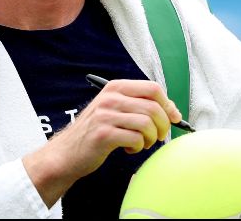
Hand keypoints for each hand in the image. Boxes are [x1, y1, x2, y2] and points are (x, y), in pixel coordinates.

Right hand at [23, 80, 180, 207]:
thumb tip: (171, 109)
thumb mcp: (114, 110)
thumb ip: (139, 105)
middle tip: (158, 136)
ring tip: (142, 143)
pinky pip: (136, 139)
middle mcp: (110, 98)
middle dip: (163, 124)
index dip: (168, 104)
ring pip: (147, 123)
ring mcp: (106, 115)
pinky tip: (128, 148)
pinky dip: (138, 147)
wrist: (67, 153)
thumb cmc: (95, 132)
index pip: (153, 88)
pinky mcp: (104, 134)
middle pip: (153, 106)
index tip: (173, 118)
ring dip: (151, 138)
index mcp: (115, 87)